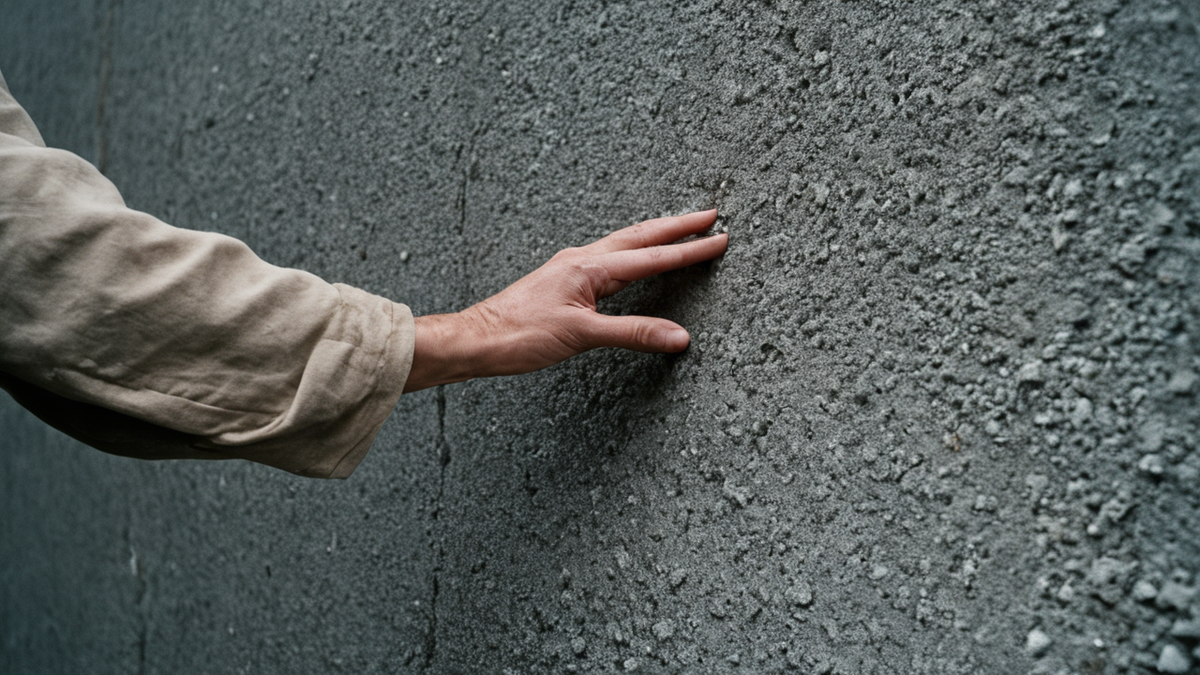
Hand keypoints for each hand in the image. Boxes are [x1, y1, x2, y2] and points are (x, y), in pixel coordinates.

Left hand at [403, 209, 727, 392]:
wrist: (476, 339)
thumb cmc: (519, 335)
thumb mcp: (581, 336)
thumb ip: (632, 334)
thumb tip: (680, 336)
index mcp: (588, 267)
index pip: (651, 257)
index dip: (688, 251)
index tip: (720, 239)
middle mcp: (581, 260)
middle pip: (639, 237)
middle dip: (677, 227)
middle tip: (710, 216)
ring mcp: (571, 268)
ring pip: (623, 244)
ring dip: (655, 236)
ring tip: (681, 229)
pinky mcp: (563, 280)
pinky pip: (607, 258)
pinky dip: (631, 253)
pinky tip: (632, 259)